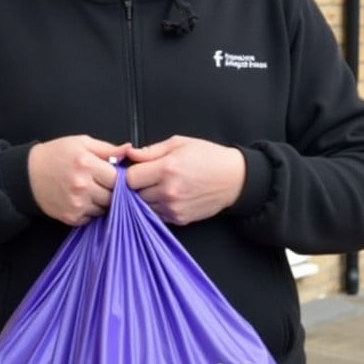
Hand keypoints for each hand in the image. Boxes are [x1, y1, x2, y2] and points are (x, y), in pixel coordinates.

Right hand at [28, 136, 130, 224]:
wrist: (27, 175)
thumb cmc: (55, 155)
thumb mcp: (81, 143)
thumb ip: (107, 148)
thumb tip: (129, 149)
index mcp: (86, 164)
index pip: (118, 178)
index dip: (121, 178)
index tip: (114, 175)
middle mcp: (82, 186)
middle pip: (114, 196)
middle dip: (113, 190)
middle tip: (104, 183)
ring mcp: (76, 204)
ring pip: (105, 208)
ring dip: (103, 202)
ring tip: (92, 190)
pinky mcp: (71, 217)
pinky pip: (92, 218)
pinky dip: (91, 210)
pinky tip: (83, 199)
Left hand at [125, 136, 244, 224]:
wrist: (234, 179)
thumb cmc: (209, 157)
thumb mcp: (179, 143)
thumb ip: (150, 150)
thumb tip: (129, 154)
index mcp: (167, 169)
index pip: (129, 179)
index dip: (129, 174)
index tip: (136, 170)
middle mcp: (169, 191)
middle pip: (134, 194)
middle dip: (138, 186)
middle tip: (149, 177)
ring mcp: (174, 208)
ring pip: (143, 207)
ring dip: (147, 198)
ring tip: (160, 186)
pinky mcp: (179, 219)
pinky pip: (156, 215)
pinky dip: (158, 207)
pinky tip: (169, 196)